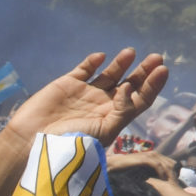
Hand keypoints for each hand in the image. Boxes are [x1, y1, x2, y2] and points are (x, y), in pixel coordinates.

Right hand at [9, 50, 169, 143]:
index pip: (140, 99)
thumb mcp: (104, 132)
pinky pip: (84, 69)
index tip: (163, 70)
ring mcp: (86, 93)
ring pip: (109, 74)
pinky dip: (92, 62)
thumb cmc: (71, 143)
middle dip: (144, 71)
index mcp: (115, 117)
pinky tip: (101, 57)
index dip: (153, 85)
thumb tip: (130, 88)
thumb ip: (121, 111)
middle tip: (157, 57)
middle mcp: (103, 104)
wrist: (33, 143)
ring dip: (121, 63)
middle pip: (129, 84)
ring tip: (131, 52)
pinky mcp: (67, 84)